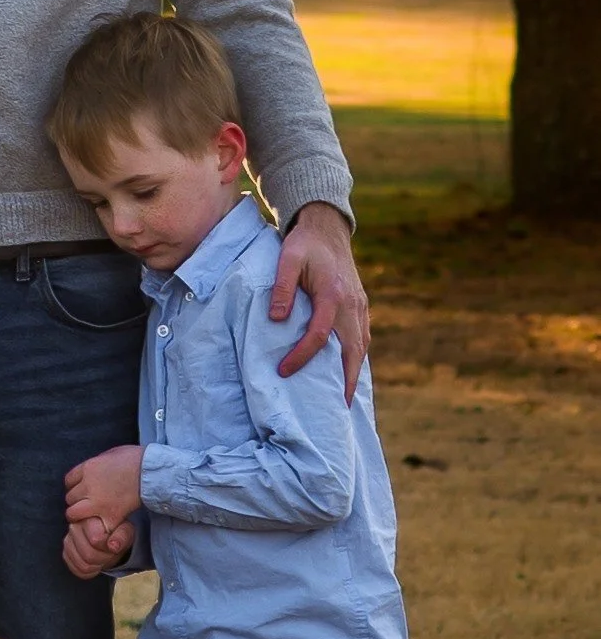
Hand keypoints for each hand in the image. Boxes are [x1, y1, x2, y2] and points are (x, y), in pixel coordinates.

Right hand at [62, 517, 133, 580]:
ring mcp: (68, 541)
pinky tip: (96, 563)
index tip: (114, 543)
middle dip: (104, 558)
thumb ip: (121, 536)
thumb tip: (113, 546)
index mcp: (89, 517)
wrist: (107, 534)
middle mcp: (74, 527)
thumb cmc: (116, 531)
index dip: (108, 546)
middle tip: (110, 553)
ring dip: (97, 566)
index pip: (95, 540)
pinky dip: (90, 572)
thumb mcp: (125, 531)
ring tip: (103, 557)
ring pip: (83, 565)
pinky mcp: (66, 553)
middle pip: (89, 555)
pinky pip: (77, 570)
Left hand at [64, 445, 144, 537]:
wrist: (150, 471)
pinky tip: (101, 524)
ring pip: (73, 513)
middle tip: (87, 504)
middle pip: (69, 498)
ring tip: (90, 516)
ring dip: (80, 515)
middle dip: (77, 501)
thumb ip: (96, 465)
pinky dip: (95, 527)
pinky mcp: (110, 514)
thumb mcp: (109, 454)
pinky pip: (91, 525)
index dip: (76, 486)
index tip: (83, 490)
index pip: (69, 480)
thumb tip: (93, 473)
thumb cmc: (135, 458)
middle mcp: (88, 485)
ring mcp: (97, 501)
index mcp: (88, 468)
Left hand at [271, 202, 368, 399]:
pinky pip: (361, 340)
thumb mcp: (287, 258)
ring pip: (361, 348)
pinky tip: (347, 375)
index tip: (284, 371)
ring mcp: (359, 307)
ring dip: (353, 374)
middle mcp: (352, 305)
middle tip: (334, 409)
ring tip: (342, 400)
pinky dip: (356, 360)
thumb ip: (282, 288)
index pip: (320, 335)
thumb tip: (276, 320)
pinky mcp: (360, 308)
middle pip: (352, 351)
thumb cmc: (303, 244)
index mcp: (333, 294)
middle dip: (344, 381)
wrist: (327, 229)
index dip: (302, 356)